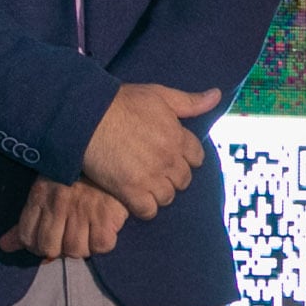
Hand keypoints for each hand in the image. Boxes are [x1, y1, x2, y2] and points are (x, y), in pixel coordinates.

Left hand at [0, 178, 127, 259]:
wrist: (108, 152)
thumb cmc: (74, 174)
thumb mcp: (44, 190)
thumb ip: (26, 221)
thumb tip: (5, 246)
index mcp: (40, 194)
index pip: (27, 236)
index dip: (35, 246)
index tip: (45, 241)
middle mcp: (59, 203)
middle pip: (49, 248)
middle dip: (57, 250)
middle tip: (66, 238)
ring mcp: (83, 209)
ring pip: (75, 250)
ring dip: (81, 247)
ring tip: (86, 232)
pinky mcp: (107, 215)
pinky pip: (101, 246)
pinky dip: (102, 243)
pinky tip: (102, 229)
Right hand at [79, 83, 221, 219]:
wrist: (88, 116)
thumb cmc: (121, 102)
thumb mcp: (158, 95)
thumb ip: (189, 101)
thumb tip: (217, 95)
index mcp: (178, 136)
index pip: (197, 158)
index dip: (185, 158)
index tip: (170, 155)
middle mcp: (169, 159)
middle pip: (183, 180)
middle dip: (172, 177)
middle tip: (153, 170)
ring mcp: (151, 177)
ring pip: (167, 197)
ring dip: (157, 192)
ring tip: (142, 184)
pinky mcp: (131, 191)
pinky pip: (148, 211)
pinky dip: (143, 207)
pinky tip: (133, 197)